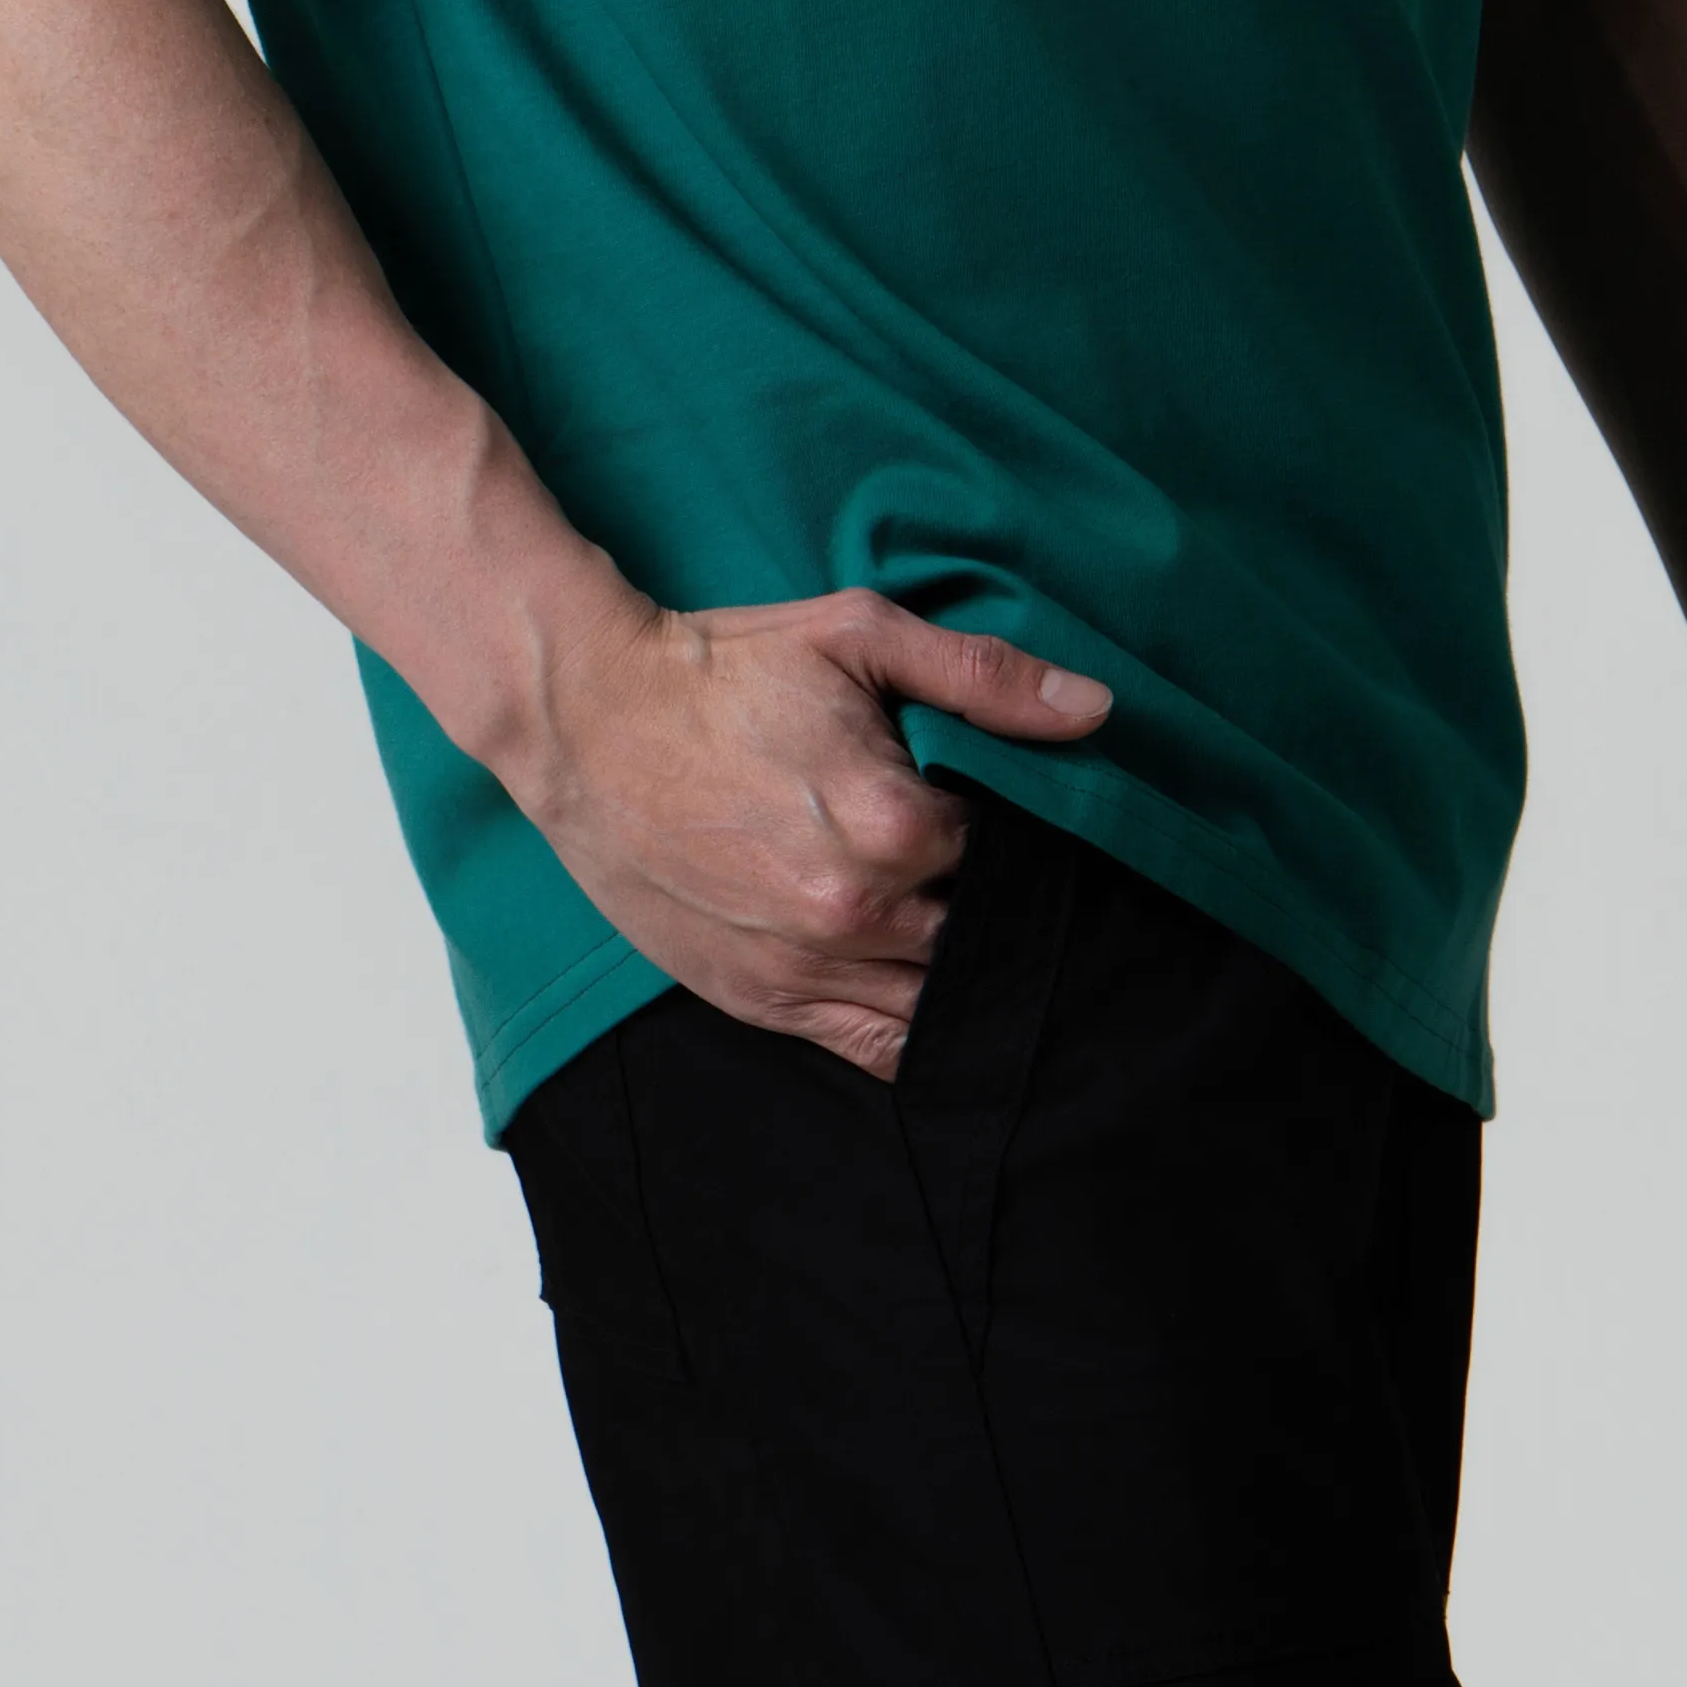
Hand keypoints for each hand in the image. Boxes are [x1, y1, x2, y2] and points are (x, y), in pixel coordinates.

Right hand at [508, 582, 1113, 1078]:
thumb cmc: (725, 668)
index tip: (1000, 808)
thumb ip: (983, 676)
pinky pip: (874, 1048)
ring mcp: (806, 968)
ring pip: (937, 1001)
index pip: (1009, 853)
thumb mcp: (858, 637)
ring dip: (957, 969)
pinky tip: (925, 991)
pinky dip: (913, 1029)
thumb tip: (1095, 708)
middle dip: (989, 902)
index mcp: (894, 823)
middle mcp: (857, 913)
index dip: (1016, 831)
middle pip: (979, 933)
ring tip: (950, 919)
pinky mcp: (761, 1001)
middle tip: (976, 864)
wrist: (590, 720)